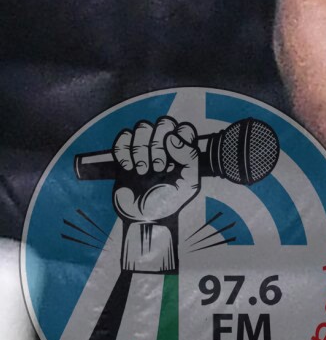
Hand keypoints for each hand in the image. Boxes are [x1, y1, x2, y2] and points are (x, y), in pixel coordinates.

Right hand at [110, 117, 200, 273]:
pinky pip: (121, 138)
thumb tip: (171, 137)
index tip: (174, 162)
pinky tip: (128, 168)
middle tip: (158, 169)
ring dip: (140, 149)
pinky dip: (123, 151)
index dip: (178, 141)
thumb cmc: (170, 200)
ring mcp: (144, 148)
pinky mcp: (125, 155)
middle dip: (158, 145)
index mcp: (183, 149)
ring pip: (141, 127)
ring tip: (143, 171)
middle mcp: (165, 144)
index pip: (183, 127)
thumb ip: (189, 157)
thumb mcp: (189, 182)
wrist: (143, 217)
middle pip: (162, 122)